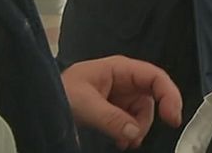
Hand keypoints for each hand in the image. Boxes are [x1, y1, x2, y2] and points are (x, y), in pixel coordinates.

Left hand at [61, 55, 182, 150]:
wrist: (39, 99)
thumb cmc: (60, 92)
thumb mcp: (84, 104)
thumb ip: (111, 118)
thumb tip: (135, 134)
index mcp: (121, 68)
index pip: (155, 77)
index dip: (169, 95)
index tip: (172, 118)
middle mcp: (125, 79)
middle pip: (152, 97)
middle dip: (147, 119)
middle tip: (136, 138)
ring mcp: (121, 94)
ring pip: (143, 112)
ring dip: (137, 129)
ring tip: (123, 142)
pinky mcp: (116, 107)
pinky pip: (132, 120)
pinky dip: (130, 132)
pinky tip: (121, 141)